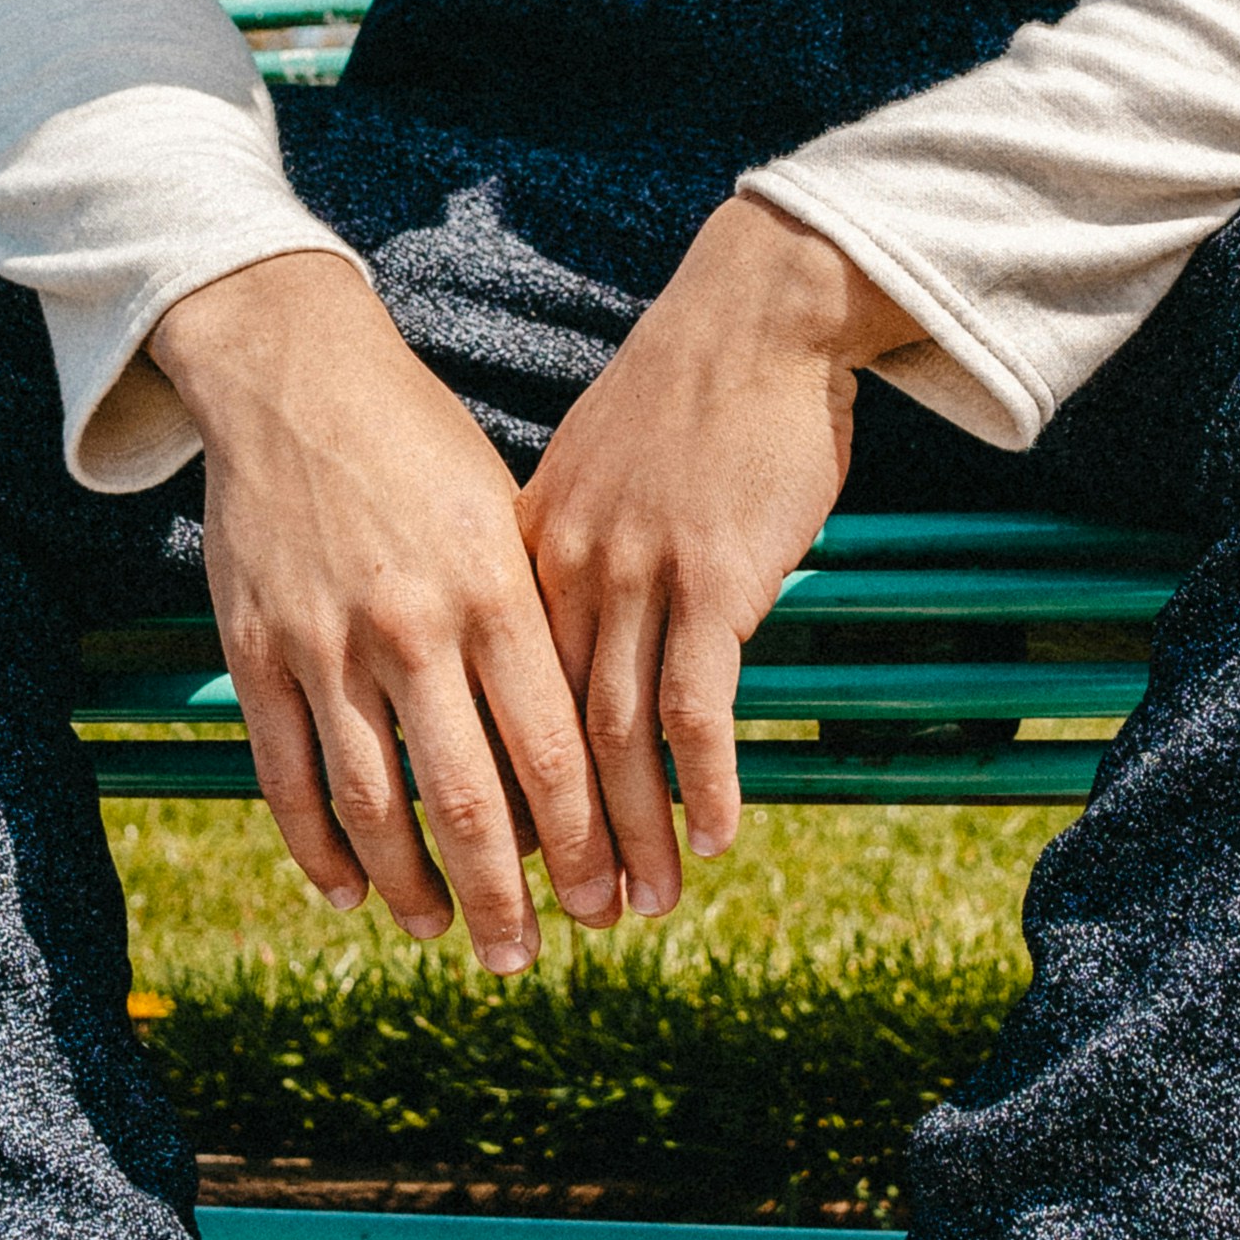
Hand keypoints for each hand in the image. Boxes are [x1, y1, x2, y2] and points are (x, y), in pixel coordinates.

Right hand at [151, 254, 616, 969]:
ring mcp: (326, 642)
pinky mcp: (256, 649)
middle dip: (508, 896)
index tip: (608, 902)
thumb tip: (595, 741)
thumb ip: (539, 624)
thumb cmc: (424, 452)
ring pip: (374, 805)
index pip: (553, 751)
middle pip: (470, 799)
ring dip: (414, 889)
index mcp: (494, 590)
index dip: (583, 844)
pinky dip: (318, 849)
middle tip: (531, 957)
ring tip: (444, 937)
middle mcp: (414, 624)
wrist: (295, 378)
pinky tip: (349, 892)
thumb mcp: (505, 519)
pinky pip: (287, 776)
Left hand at [520, 198, 919, 912]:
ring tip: (639, 907)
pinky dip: (705, 780)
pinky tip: (717, 835)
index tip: (497, 865)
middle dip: (550, 847)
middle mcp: (563, 573)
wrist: (751, 315)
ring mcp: (636, 578)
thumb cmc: (685, 397)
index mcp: (520, 552)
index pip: (488, 702)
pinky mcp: (714, 579)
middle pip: (539, 739)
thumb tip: (558, 632)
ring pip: (614, 740)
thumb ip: (568, 557)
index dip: (491, 792)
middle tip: (560, 924)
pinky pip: (697, 706)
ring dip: (630, 835)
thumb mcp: (592, 477)